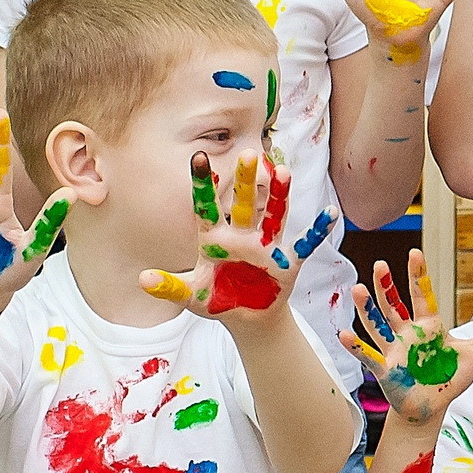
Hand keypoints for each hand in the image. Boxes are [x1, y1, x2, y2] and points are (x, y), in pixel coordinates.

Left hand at [140, 150, 333, 322]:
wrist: (246, 319)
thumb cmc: (216, 301)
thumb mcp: (190, 296)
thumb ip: (169, 286)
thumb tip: (142, 279)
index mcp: (213, 239)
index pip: (206, 207)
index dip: (202, 184)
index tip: (197, 157)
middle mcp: (240, 235)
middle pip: (244, 203)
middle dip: (247, 180)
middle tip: (249, 153)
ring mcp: (265, 246)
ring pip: (273, 214)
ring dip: (280, 195)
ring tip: (285, 172)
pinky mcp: (286, 260)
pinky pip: (304, 243)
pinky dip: (317, 230)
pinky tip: (330, 213)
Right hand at [341, 249, 472, 425]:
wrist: (431, 406)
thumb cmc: (449, 377)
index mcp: (428, 325)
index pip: (422, 294)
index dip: (418, 275)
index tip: (415, 252)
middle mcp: (407, 333)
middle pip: (395, 305)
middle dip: (387, 286)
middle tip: (378, 264)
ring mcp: (394, 350)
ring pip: (377, 325)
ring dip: (367, 309)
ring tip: (358, 289)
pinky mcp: (386, 370)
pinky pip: (369, 355)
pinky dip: (356, 346)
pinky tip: (342, 333)